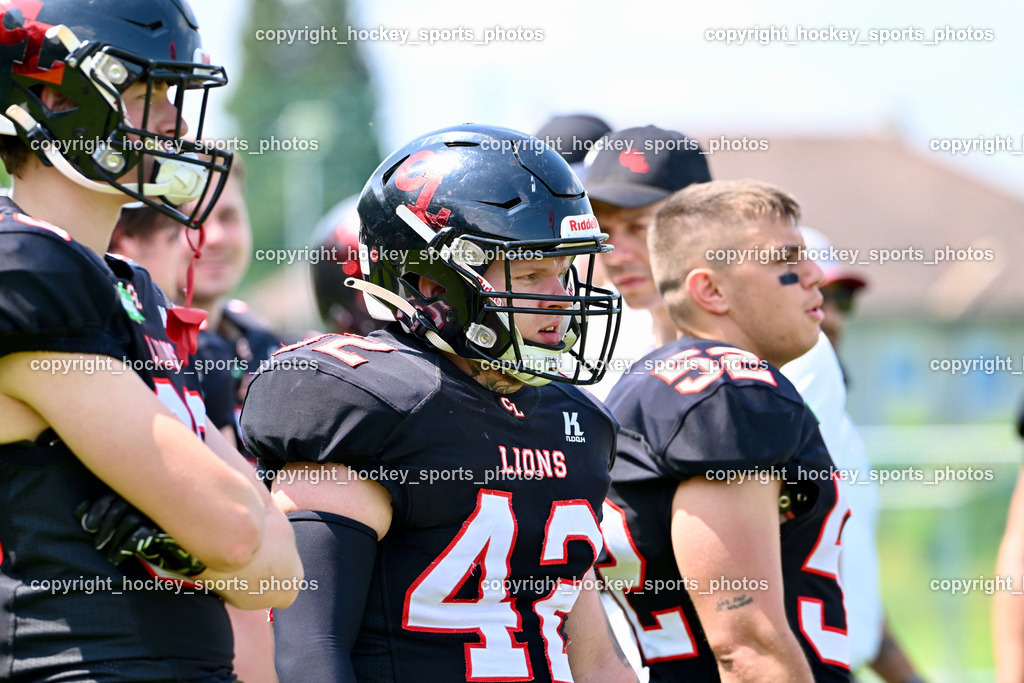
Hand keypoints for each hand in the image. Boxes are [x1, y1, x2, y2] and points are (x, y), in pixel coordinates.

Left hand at [75, 492, 205, 575]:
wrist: (188, 553)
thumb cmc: (153, 535)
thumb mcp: (129, 521)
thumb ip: (107, 512)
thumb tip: (78, 512)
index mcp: (142, 492)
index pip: (116, 492)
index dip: (98, 508)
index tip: (87, 526)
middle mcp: (153, 499)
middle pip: (120, 505)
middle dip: (104, 526)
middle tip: (97, 543)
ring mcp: (162, 514)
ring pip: (129, 520)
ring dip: (113, 540)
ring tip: (108, 554)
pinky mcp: (170, 531)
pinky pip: (141, 535)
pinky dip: (125, 547)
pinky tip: (118, 557)